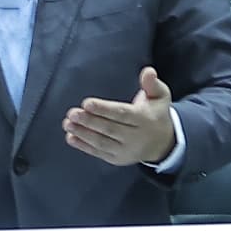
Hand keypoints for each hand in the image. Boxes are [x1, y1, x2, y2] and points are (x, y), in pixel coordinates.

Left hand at [61, 64, 180, 168]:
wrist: (163, 144)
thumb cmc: (156, 114)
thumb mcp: (160, 97)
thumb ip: (152, 84)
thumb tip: (148, 71)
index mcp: (145, 120)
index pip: (122, 114)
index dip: (104, 109)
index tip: (87, 103)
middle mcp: (136, 137)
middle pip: (109, 129)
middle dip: (89, 121)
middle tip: (72, 113)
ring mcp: (126, 150)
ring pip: (102, 142)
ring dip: (83, 133)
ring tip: (67, 124)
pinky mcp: (117, 159)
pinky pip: (99, 152)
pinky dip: (84, 146)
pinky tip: (71, 137)